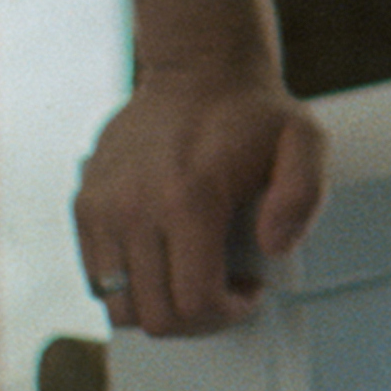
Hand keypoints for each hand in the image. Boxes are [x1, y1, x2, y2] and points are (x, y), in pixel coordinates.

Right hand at [73, 65, 326, 335]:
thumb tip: (273, 248)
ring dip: (161, 307)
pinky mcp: (85, 205)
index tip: (249, 291)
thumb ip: (304, 196)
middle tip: (225, 292)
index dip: (227, 313)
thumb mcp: (305, 142)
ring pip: (119, 306)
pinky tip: (165, 259)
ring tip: (194, 276)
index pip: (195, 301)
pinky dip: (130, 285)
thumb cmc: (254, 114)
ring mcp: (102, 208)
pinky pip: (97, 278)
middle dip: (198, 320)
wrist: (198, 69)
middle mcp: (135, 208)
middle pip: (156, 315)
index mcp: (190, 198)